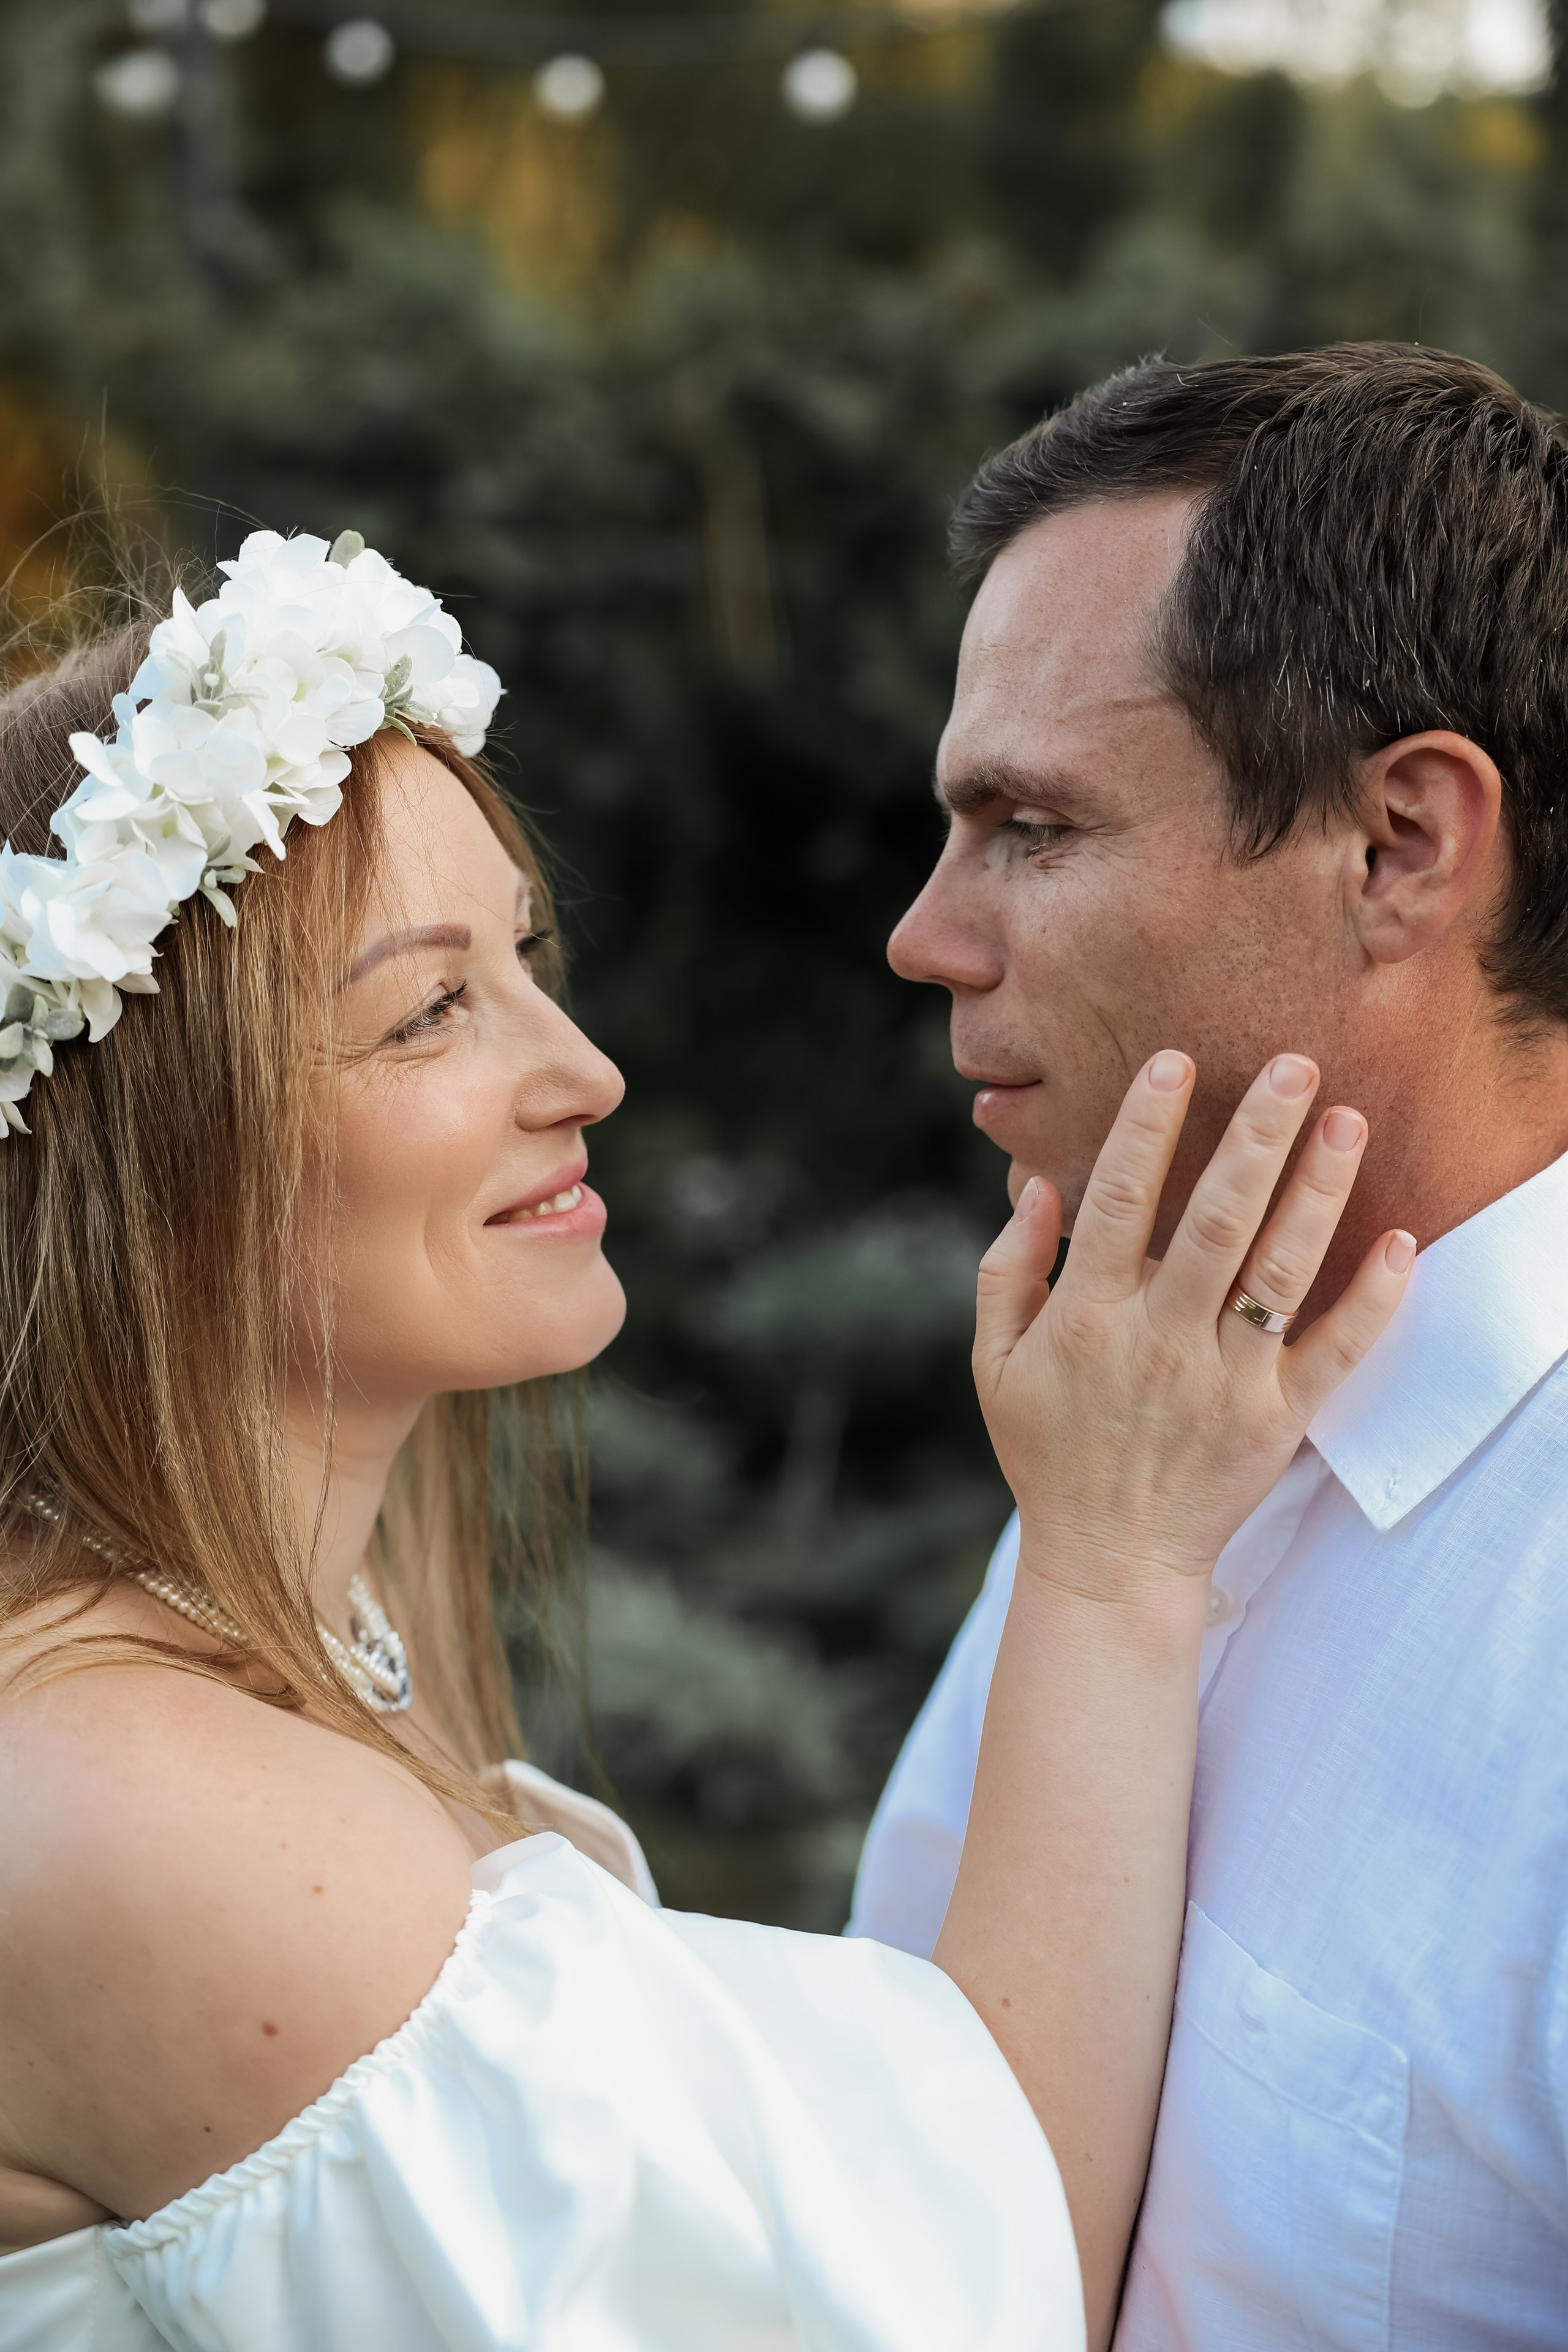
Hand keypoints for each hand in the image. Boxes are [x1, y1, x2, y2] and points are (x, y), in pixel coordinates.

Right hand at [973, 1050, 1413, 1607]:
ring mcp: (1224, 1383)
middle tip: (1293, 1065)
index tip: (1174, 1063)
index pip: (1121, 1202)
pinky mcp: (1276, 1422)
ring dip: (1316, 1194)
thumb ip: (1008, 1271)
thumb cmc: (1047, 1451)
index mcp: (1086, 1319)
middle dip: (1254, 1138)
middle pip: (1215, 1222)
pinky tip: (1397, 1240)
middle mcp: (1158, 1343)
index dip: (1146, 1128)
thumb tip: (1038, 1185)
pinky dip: (1370, 1299)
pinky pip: (1333, 1353)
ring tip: (1348, 1122)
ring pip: (1278, 1274)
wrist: (1107, 1562)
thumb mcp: (994, 1364)